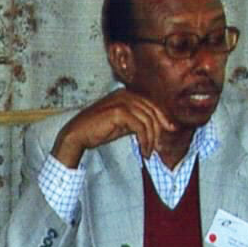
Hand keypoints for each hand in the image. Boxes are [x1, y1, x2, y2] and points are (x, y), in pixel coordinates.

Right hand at [51, 89, 178, 167]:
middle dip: (159, 129)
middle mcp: (125, 94)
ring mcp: (121, 101)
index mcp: (126, 94)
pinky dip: (144, 140)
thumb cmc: (97, 130)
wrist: (77, 135)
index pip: (151, 103)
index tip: (170, 129)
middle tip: (159, 146)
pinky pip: (140, 126)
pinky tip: (143, 150)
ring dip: (151, 139)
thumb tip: (156, 127)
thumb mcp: (122, 124)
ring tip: (148, 152)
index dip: (163, 116)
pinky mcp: (118, 112)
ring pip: (147, 120)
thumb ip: (137, 122)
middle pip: (152, 111)